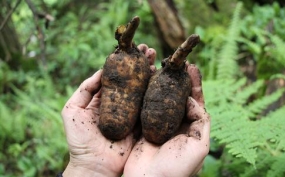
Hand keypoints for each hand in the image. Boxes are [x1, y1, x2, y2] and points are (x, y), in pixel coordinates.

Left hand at [61, 44, 155, 176]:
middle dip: (141, 64)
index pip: (117, 75)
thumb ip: (85, 89)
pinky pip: (150, 106)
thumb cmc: (79, 140)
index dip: (125, 62)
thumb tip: (101, 70)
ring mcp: (132, 113)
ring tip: (157, 60)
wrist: (94, 165)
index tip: (133, 49)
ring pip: (143, 89)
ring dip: (151, 73)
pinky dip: (157, 93)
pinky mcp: (141, 124)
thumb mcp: (73, 109)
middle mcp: (120, 103)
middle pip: (133, 79)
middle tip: (149, 50)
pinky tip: (161, 79)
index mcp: (104, 98)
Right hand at [124, 64, 209, 176]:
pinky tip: (147, 78)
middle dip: (178, 79)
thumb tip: (190, 99)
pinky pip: (145, 104)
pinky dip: (146, 91)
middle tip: (177, 61)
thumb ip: (201, 121)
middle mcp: (175, 124)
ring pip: (161, 98)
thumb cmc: (176, 169)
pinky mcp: (142, 125)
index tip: (192, 67)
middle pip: (178, 96)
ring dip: (162, 81)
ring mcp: (158, 123)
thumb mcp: (200, 146)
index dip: (194, 84)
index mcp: (191, 128)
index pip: (195, 101)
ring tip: (161, 65)